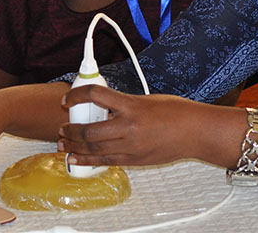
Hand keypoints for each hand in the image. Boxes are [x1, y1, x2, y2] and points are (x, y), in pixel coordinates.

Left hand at [59, 85, 214, 168]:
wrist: (195, 131)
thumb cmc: (175, 111)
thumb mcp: (146, 99)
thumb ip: (124, 104)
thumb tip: (104, 106)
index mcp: (132, 105)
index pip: (96, 95)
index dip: (77, 95)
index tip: (67, 99)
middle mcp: (129, 126)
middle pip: (89, 130)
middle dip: (70, 130)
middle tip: (62, 128)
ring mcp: (131, 146)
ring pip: (94, 149)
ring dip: (74, 147)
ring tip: (63, 145)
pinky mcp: (135, 160)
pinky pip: (106, 162)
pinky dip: (88, 161)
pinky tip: (76, 160)